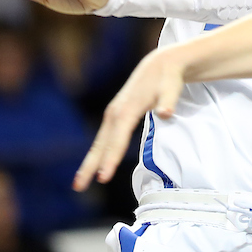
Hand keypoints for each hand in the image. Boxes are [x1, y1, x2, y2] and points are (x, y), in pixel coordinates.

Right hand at [73, 48, 185, 189]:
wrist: (161, 64)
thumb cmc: (168, 78)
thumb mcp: (172, 87)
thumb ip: (169, 101)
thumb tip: (166, 112)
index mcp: (127, 109)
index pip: (118, 139)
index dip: (111, 159)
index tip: (104, 177)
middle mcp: (116, 112)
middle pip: (101, 144)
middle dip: (90, 165)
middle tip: (79, 187)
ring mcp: (113, 113)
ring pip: (99, 142)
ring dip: (89, 162)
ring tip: (79, 183)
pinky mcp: (115, 115)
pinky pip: (104, 138)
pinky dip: (97, 153)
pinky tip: (93, 166)